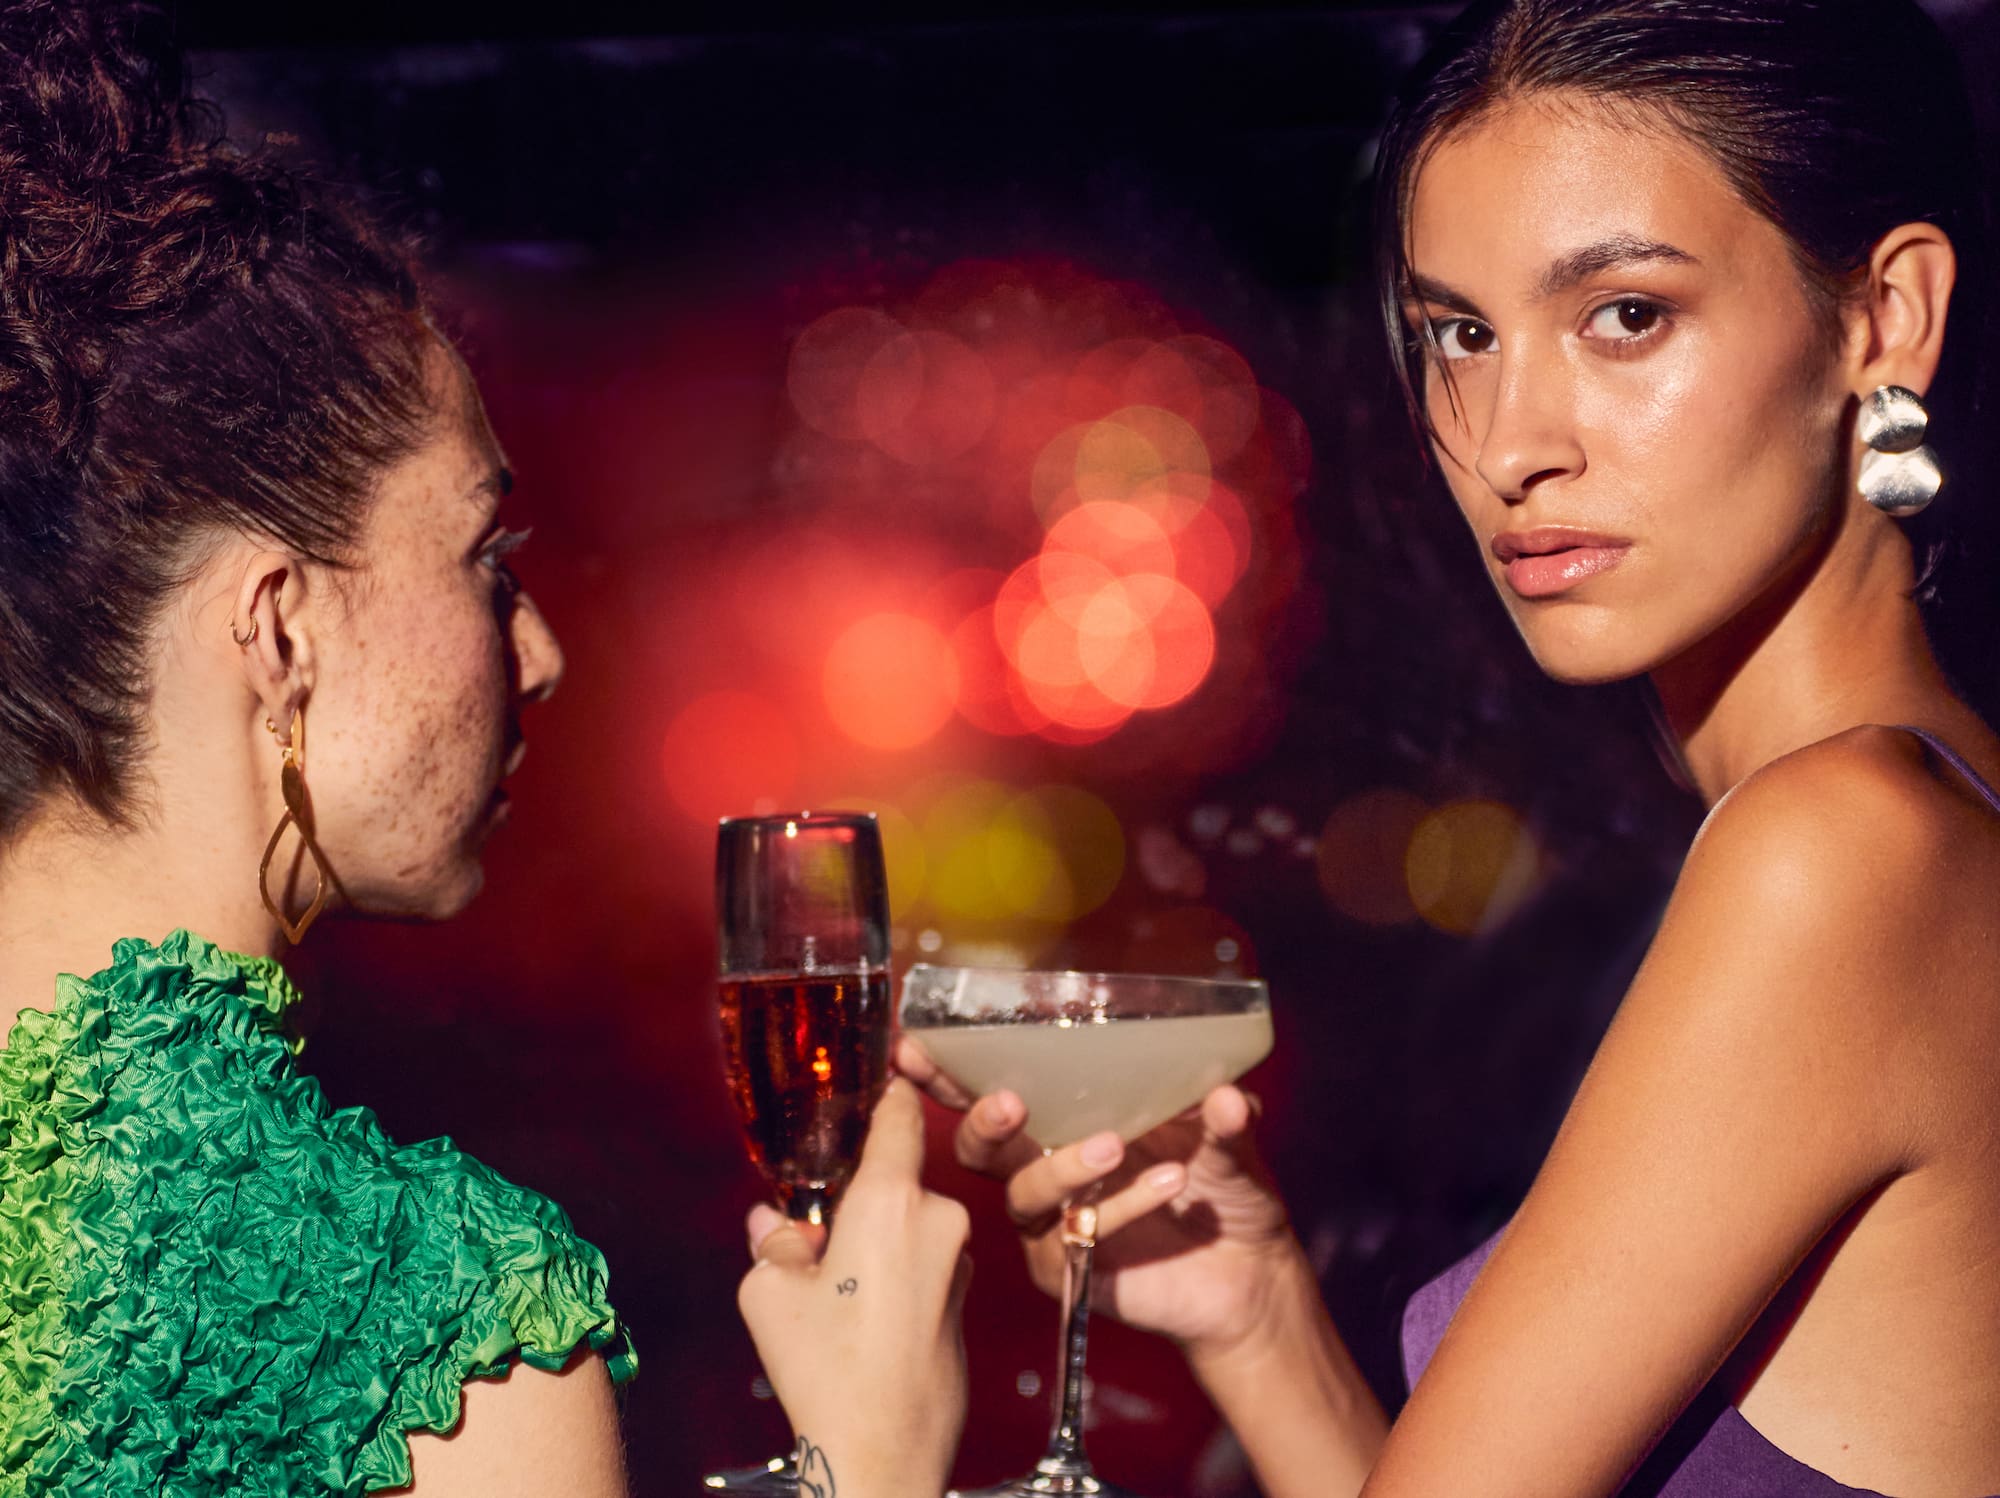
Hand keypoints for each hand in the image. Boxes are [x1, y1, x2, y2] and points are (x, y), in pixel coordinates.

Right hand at [736, 1077, 970, 1497]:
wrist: (885, 1453)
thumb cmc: (827, 1369)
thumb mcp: (769, 1295)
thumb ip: (773, 1242)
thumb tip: (773, 1223)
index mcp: (893, 1199)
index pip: (899, 1115)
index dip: (885, 1092)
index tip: (878, 1073)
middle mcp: (939, 1218)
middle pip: (895, 1179)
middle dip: (858, 1197)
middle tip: (816, 1233)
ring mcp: (961, 1262)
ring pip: (910, 1226)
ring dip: (878, 1240)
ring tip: (836, 1292)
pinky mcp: (967, 1301)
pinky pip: (926, 1264)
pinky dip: (898, 1273)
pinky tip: (864, 1319)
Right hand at [897, 1036, 1300, 1362]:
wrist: (1251, 1273)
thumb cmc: (1224, 1189)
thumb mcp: (1230, 1138)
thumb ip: (1224, 1115)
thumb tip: (1227, 1095)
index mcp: (1065, 1119)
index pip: (994, 1087)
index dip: (951, 1069)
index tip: (918, 1044)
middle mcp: (1044, 1168)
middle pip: (982, 1146)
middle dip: (982, 1120)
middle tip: (1010, 1102)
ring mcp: (1052, 1224)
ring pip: (1024, 1193)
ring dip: (1063, 1165)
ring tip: (1116, 1146)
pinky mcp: (1070, 1271)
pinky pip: (1072, 1238)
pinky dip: (1119, 1208)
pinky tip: (1167, 1184)